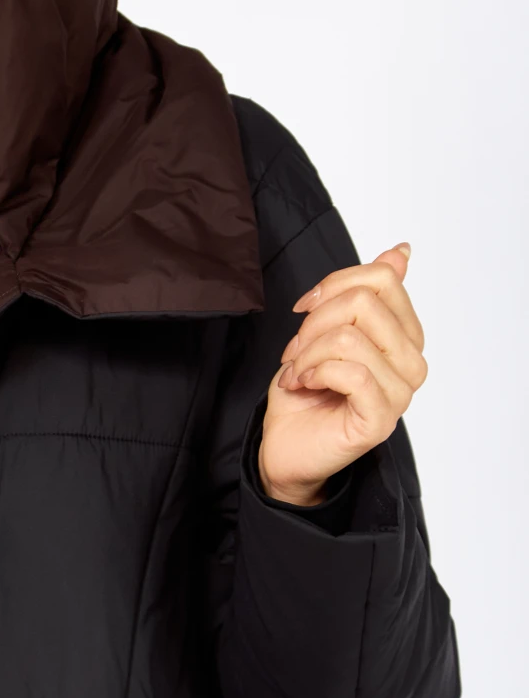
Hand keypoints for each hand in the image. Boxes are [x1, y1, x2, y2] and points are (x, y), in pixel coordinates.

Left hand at [258, 243, 426, 506]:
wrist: (284, 445)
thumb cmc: (305, 391)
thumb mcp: (325, 329)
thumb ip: (362, 293)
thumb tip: (401, 251)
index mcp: (405, 335)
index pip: (383, 278)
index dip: (334, 286)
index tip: (305, 309)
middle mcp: (412, 361)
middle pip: (365, 302)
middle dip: (315, 322)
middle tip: (296, 351)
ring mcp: (401, 392)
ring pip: (350, 338)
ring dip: (306, 354)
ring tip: (296, 374)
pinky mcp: (381, 419)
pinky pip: (351, 374)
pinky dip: (313, 373)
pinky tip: (302, 385)